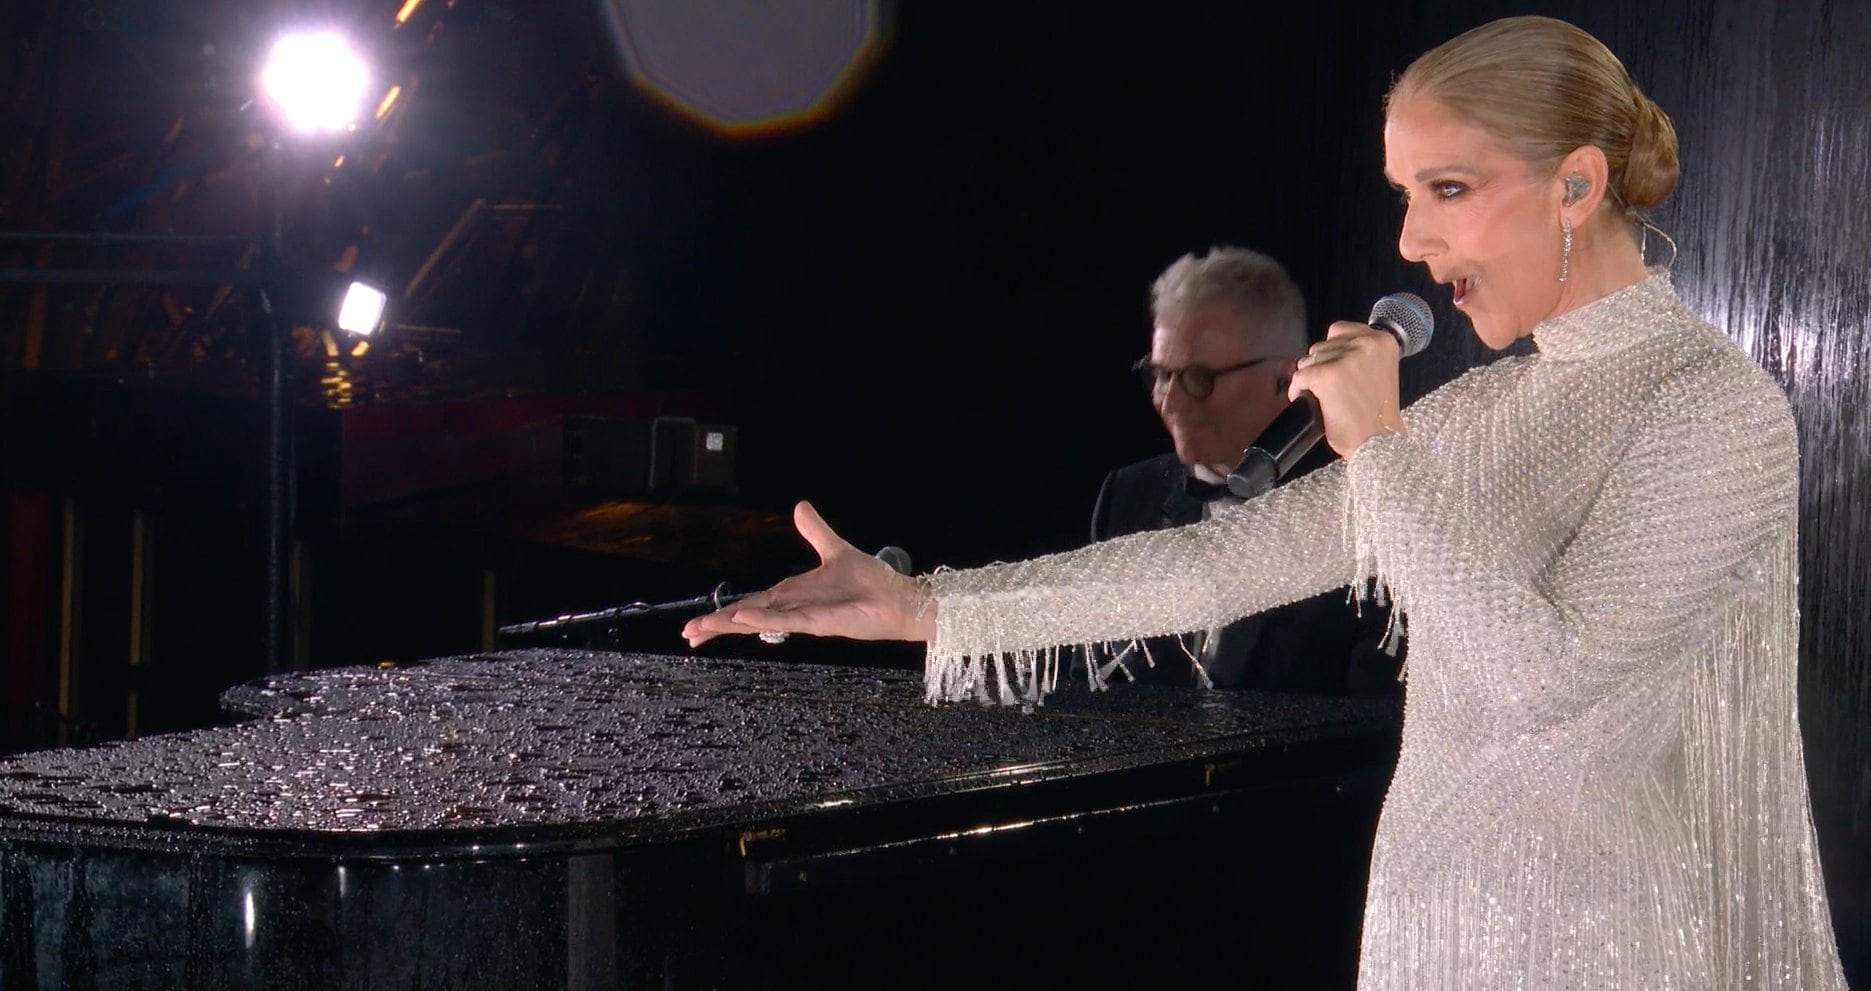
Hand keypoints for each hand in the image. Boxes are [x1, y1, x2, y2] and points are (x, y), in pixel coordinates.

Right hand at [681, 500, 935, 647]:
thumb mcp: (836, 549)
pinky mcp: (820, 622)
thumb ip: (815, 531)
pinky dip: (764, 619)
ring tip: (701, 630)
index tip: (699, 623)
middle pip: (746, 616)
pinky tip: (743, 619)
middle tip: (687, 634)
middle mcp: (793, 608)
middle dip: (717, 625)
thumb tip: (799, 506)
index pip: (750, 603)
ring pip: (759, 621)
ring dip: (731, 624)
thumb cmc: (871, 582)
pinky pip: (787, 620)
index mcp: (792, 594)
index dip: (725, 613)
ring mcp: (804, 617)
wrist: (899, 598)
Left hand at [1288, 320, 1405, 456]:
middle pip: (1321, 346)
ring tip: (1323, 397)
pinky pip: (1299, 378)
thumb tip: (1324, 350)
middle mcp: (1365, 344)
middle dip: (1320, 366)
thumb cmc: (1378, 415)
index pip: (1339, 330)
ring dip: (1309, 379)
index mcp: (1382, 341)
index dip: (1332, 351)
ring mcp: (1345, 359)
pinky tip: (1309, 403)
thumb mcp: (1379, 371)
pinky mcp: (1326, 375)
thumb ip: (1359, 355)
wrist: (1379, 442)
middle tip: (1330, 389)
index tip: (1334, 367)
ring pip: (1308, 360)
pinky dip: (1298, 391)